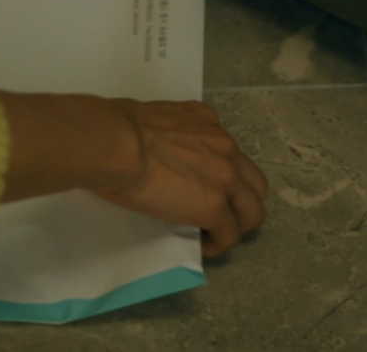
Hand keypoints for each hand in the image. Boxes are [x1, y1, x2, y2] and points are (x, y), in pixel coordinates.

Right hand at [93, 99, 267, 256]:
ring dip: (235, 224)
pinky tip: (202, 246)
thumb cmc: (113, 131)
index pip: (229, 153)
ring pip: (252, 211)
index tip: (199, 186)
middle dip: (240, 202)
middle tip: (216, 213)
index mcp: (205, 121)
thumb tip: (151, 154)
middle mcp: (224, 146)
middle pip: (253, 184)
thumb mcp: (150, 122)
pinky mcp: (213, 207)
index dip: (220, 175)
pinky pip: (227, 234)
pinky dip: (217, 243)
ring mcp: (224, 178)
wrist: (113, 144)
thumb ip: (164, 136)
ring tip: (213, 234)